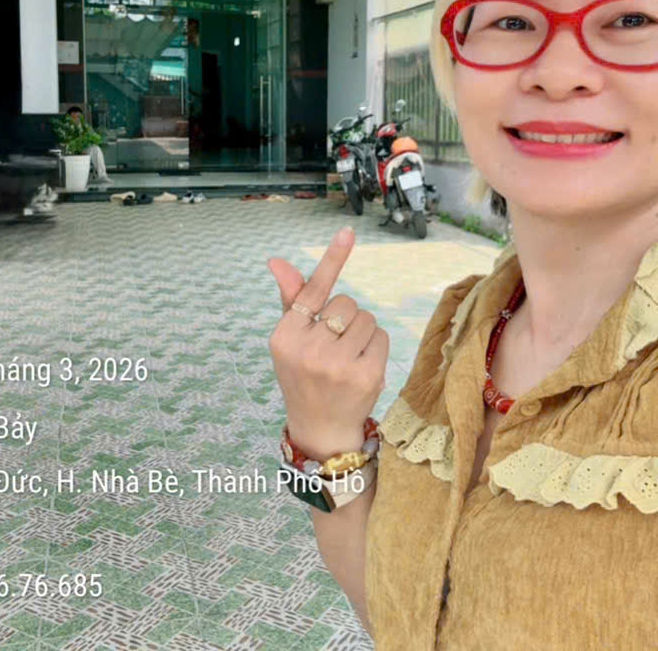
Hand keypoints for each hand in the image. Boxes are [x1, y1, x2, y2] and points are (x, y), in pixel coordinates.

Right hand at [267, 227, 389, 460]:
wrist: (320, 427)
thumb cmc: (304, 375)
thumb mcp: (291, 340)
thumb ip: (292, 299)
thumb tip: (276, 260)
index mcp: (285, 338)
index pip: (312, 291)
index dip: (333, 258)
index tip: (348, 231)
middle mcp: (308, 351)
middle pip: (346, 303)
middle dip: (345, 317)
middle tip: (334, 345)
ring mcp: (337, 365)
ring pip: (367, 318)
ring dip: (362, 332)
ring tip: (347, 356)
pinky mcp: (366, 375)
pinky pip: (381, 337)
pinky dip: (375, 347)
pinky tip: (361, 366)